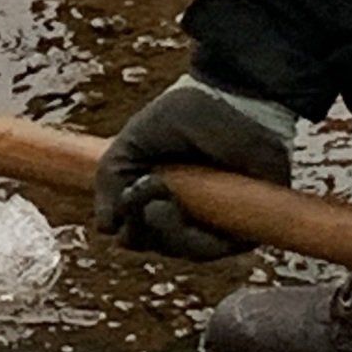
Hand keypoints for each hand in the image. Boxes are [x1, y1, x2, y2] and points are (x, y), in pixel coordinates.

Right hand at [94, 76, 295, 261]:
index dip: (129, 224)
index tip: (128, 195)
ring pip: (187, 251)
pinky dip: (199, 237)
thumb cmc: (183, 115)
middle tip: (148, 187)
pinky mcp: (246, 221)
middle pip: (160, 245)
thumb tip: (105, 228)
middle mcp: (191, 213)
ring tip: (163, 188)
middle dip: (145, 225)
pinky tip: (182, 206)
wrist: (229, 99)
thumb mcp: (131, 145)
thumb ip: (109, 181)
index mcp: (162, 197)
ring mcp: (218, 219)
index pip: (139, 232)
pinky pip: (221, 248)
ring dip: (167, 229)